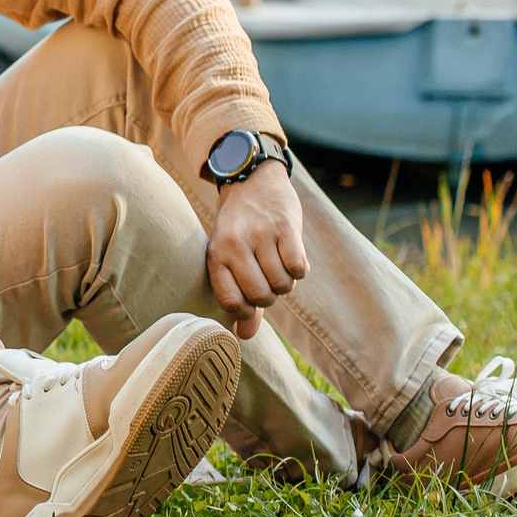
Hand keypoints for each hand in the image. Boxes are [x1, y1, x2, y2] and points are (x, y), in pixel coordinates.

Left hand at [205, 161, 308, 338]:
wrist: (250, 179)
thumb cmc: (239, 229)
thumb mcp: (229, 258)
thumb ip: (239, 298)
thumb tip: (243, 337)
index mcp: (216, 256)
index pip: (231, 303)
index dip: (247, 311)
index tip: (252, 300)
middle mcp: (235, 246)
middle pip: (262, 296)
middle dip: (270, 295)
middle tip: (268, 278)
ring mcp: (260, 235)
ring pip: (283, 284)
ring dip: (286, 281)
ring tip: (277, 263)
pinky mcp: (285, 227)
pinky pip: (299, 268)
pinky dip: (299, 268)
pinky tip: (291, 254)